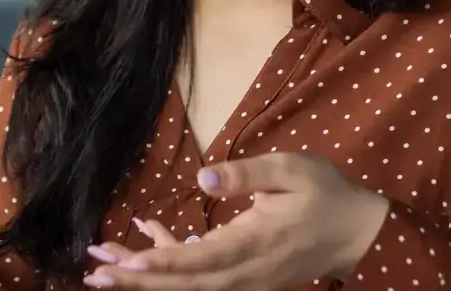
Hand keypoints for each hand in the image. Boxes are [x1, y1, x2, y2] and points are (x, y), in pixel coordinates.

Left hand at [85, 153, 390, 289]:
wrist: (357, 234)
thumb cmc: (325, 195)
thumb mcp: (292, 172)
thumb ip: (247, 174)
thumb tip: (203, 175)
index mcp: (253, 244)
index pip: (199, 261)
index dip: (160, 265)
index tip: (124, 264)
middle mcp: (244, 273)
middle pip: (183, 285)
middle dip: (136, 282)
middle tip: (93, 276)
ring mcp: (244, 283)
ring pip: (188, 290)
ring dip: (145, 282)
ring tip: (103, 270)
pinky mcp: (244, 283)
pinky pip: (200, 284)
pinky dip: (170, 269)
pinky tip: (143, 249)